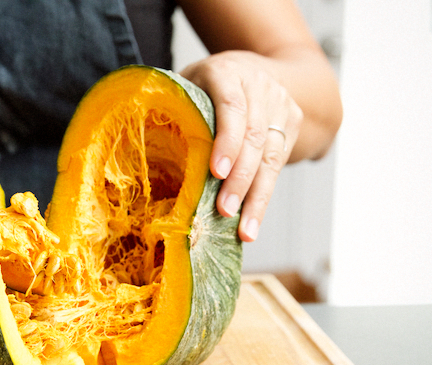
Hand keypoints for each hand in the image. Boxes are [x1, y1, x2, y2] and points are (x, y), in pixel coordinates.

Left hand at [181, 51, 303, 241]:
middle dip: (240, 179)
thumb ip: (171, 108)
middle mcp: (258, 86)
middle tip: (225, 211)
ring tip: (244, 231)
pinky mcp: (291, 123)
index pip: (231, 106)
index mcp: (226, 72)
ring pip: (271, 157)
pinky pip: (278, 165)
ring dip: (256, 197)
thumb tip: (139, 148)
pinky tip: (252, 222)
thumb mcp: (185, 85)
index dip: (226, 140)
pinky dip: (264, 197)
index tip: (217, 172)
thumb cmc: (205, 84)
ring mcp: (280, 104)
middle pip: (254, 137)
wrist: (259, 67)